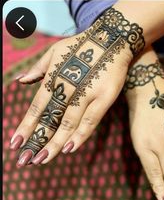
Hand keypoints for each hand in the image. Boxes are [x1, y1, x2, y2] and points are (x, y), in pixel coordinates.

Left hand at [10, 8, 144, 165]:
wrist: (112, 39)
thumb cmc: (82, 46)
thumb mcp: (55, 51)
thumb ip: (38, 68)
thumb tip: (20, 81)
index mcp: (55, 77)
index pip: (37, 107)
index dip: (25, 126)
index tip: (15, 144)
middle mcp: (68, 87)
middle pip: (50, 119)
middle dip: (37, 141)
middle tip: (25, 161)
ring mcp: (87, 93)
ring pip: (69, 123)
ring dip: (55, 143)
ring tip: (43, 160)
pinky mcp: (105, 97)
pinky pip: (91, 119)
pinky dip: (80, 134)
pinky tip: (69, 148)